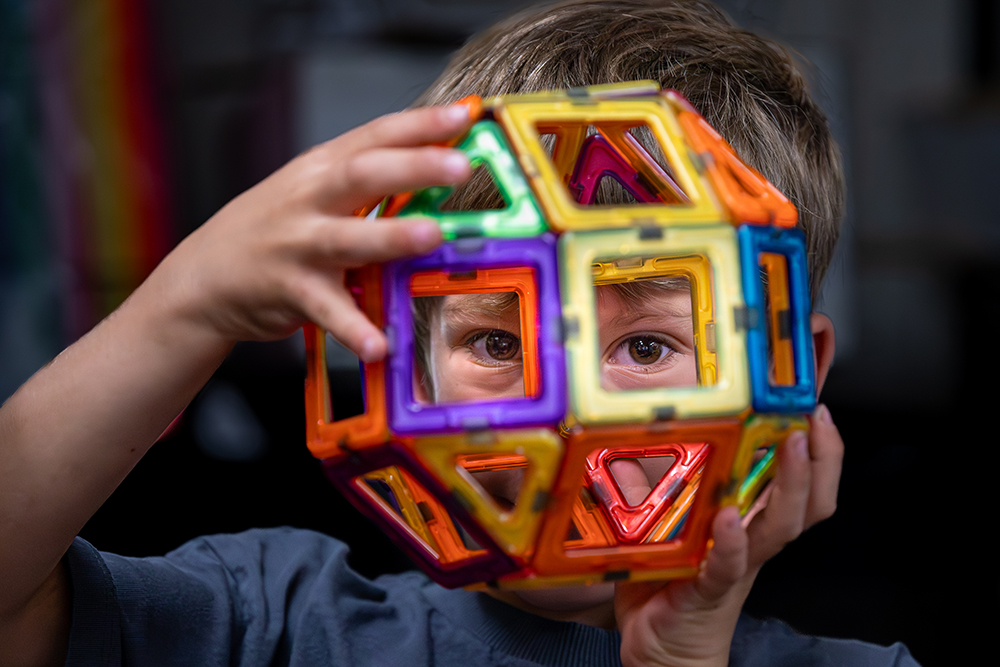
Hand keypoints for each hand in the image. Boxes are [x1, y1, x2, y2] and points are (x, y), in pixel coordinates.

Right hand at [146, 104, 473, 360]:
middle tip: (460, 168)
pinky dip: (354, 329)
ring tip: (431, 237)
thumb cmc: (274, 228)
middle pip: (364, 174)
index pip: (376, 135)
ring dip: (390, 236)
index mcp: (322, 168)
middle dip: (413, 167)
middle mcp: (310, 199)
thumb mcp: (314, 192)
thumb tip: (440, 172)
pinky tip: (380, 345)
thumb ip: (368, 182)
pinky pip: (327, 311)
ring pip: (347, 238)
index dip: (421, 124)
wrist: (203, 276)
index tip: (464, 115)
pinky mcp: (290, 290)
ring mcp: (298, 245)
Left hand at [615, 404, 843, 666]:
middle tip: (813, 422)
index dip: (820, 451)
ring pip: (778, 527)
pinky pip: (727, 566)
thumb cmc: (669, 581)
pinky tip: (732, 521)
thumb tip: (648, 431)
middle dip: (819, 459)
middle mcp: (751, 540)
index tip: (817, 412)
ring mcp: (735, 565)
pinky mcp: (707, 589)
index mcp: (749, 521)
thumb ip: (664, 481)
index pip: (801, 484)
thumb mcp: (671, 520)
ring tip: (791, 449)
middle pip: (805, 502)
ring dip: (789, 486)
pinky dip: (732, 543)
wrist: (662, 647)